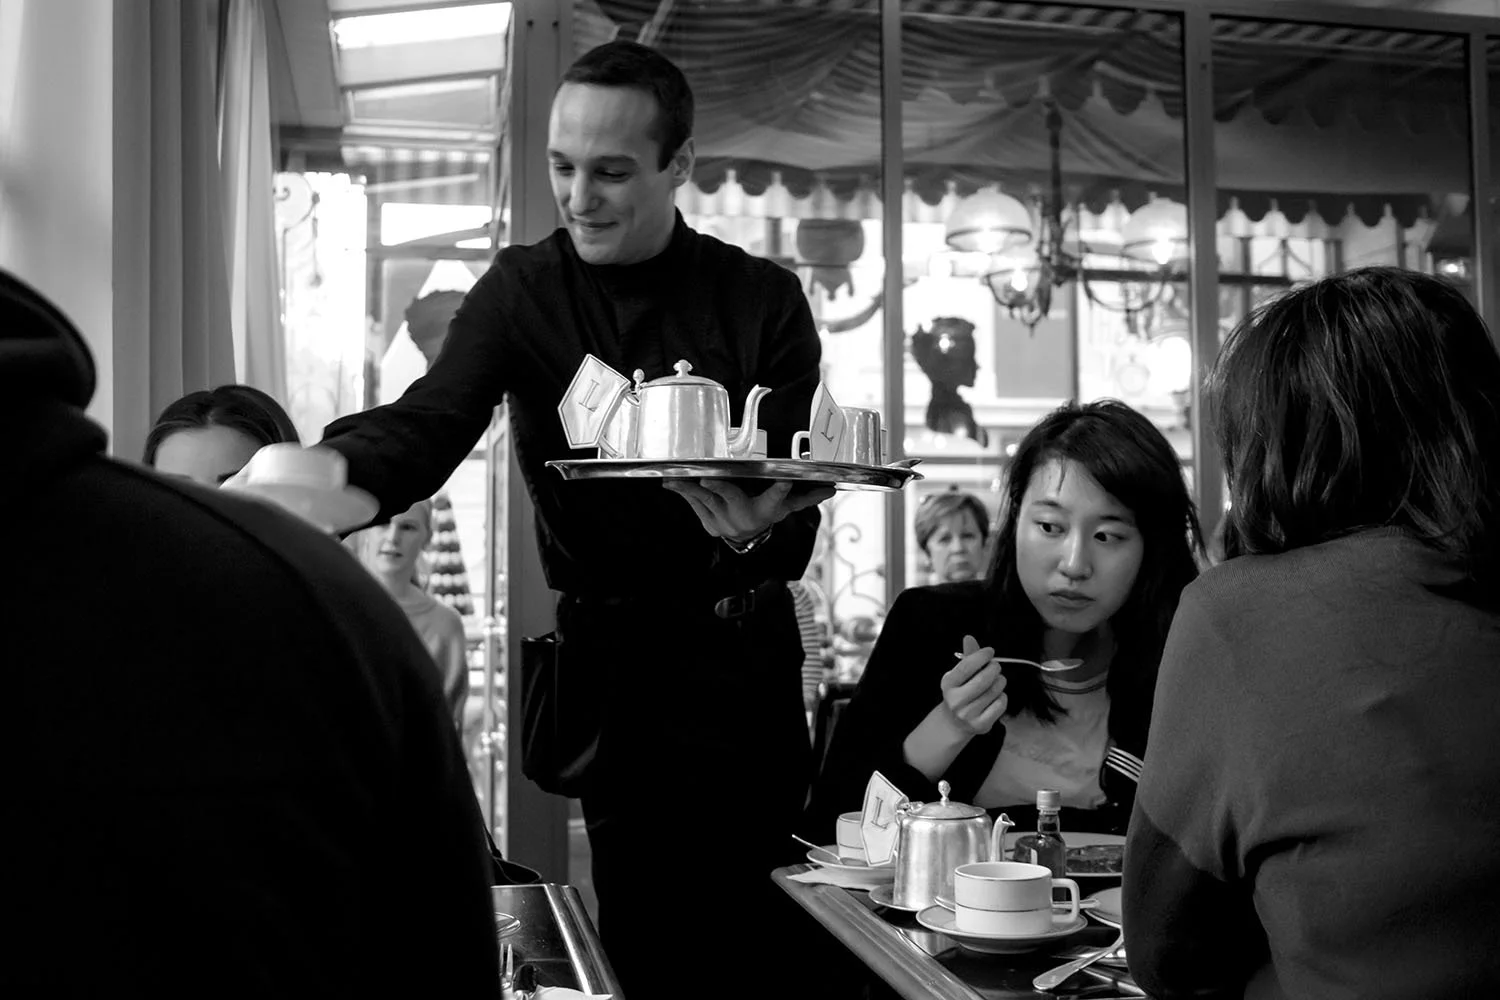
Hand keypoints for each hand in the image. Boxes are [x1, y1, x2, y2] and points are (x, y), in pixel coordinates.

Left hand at [663, 479, 833, 542]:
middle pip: (732, 499)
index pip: (777, 500)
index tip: (787, 479)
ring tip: (676, 478)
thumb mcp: (786, 507)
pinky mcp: (709, 523)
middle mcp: (745, 517)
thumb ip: (806, 497)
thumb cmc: (767, 514)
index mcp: (766, 510)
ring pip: (707, 501)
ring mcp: (725, 521)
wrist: (748, 541)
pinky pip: (695, 505)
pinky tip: (670, 482)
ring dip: (691, 489)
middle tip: (708, 479)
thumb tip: (832, 488)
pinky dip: (683, 493)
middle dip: (721, 488)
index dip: (781, 490)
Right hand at [940, 634, 1007, 736]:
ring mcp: (968, 714)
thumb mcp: (959, 675)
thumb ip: (967, 656)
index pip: (966, 666)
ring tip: (996, 682)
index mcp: (948, 684)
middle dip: (994, 669)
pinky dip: (1002, 697)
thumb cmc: (960, 692)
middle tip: (995, 667)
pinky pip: (1001, 704)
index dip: (981, 656)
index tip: (990, 652)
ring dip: (1000, 682)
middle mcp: (955, 700)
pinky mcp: (981, 725)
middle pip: (984, 679)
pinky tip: (996, 697)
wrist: (954, 722)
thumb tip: (969, 638)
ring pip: (995, 691)